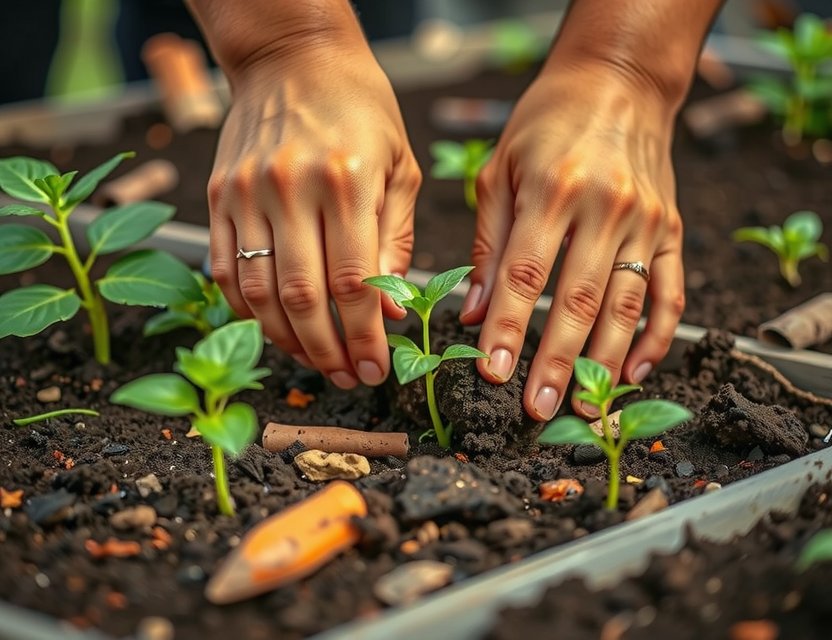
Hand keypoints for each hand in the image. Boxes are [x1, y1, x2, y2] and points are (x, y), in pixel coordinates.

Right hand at [207, 42, 419, 388]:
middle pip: (302, 298)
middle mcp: (290, 188)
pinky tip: (275, 329)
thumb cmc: (360, 111)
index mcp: (346, 181)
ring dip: (287, 341)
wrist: (294, 59)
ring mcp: (246, 192)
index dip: (364, 338)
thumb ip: (395, 243)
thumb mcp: (399, 169)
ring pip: (258, 292)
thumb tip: (390, 313)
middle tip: (348, 378)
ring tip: (315, 362)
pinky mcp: (218, 196)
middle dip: (328, 352)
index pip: (353, 283)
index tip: (376, 370)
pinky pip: (225, 270)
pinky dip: (247, 311)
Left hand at [461, 63, 684, 420]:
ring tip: (583, 407)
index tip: (492, 374)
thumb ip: (488, 245)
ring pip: (628, 306)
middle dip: (556, 362)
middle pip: (580, 301)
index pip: (527, 276)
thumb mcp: (500, 172)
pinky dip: (657, 337)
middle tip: (537, 410)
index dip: (510, 329)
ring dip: (605, 362)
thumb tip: (474, 314)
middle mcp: (605, 208)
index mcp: (554, 190)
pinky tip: (636, 371)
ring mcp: (646, 221)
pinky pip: (670, 292)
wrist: (617, 81)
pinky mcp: (671, 229)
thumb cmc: (545, 125)